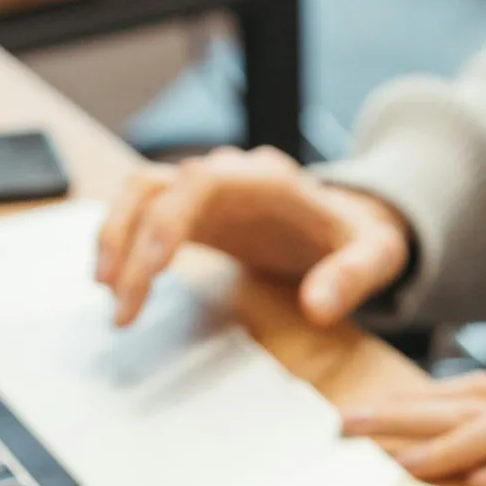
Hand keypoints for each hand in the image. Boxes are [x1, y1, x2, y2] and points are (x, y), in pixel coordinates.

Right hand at [94, 146, 411, 327]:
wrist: (350, 223)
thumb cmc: (361, 237)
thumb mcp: (377, 256)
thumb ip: (353, 276)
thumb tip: (317, 307)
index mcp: (268, 179)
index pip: (201, 182)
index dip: (168, 221)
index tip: (151, 271)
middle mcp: (228, 177)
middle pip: (155, 186)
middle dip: (127, 239)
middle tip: (118, 302)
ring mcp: (205, 193)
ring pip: (139, 196)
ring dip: (114, 240)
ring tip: (109, 296)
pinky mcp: (193, 213)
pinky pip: (144, 217)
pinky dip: (124, 247)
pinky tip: (119, 288)